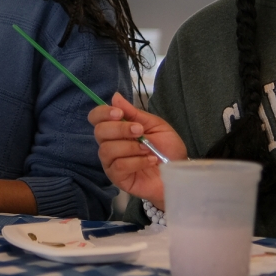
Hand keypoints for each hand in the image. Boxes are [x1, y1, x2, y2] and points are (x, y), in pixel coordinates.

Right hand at [89, 93, 187, 210]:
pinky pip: (118, 166)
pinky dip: (136, 161)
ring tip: (148, 149)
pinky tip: (149, 160)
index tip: (119, 113)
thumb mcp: (154, 125)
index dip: (103, 113)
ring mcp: (111, 163)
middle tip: (140, 131)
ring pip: (107, 150)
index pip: (96, 118)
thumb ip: (134, 113)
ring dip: (130, 147)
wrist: (179, 172)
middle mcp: (110, 145)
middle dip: (120, 129)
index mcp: (117, 129)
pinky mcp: (118, 178)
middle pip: (99, 132)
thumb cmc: (167, 148)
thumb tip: (115, 96)